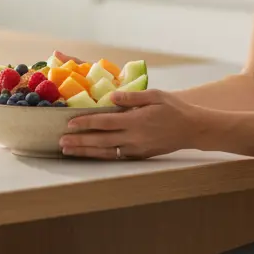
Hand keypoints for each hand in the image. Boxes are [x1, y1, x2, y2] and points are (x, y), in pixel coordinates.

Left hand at [59, 89, 206, 159]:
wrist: (193, 129)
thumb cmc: (174, 108)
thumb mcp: (155, 96)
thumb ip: (132, 97)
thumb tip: (111, 96)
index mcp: (136, 121)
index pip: (105, 122)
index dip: (86, 123)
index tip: (69, 123)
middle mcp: (134, 138)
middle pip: (101, 140)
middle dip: (79, 141)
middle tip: (60, 141)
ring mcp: (136, 149)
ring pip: (106, 152)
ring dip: (86, 152)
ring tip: (68, 151)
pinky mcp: (140, 156)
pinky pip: (116, 157)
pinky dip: (100, 156)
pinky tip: (89, 154)